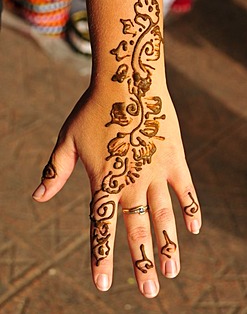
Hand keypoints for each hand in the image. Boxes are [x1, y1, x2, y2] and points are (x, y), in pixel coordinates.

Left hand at [32, 83, 201, 298]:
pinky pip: (185, 190)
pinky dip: (190, 209)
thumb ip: (55, 171)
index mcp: (103, 180)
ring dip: (168, 245)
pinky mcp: (174, 158)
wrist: (126, 81)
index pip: (101, 226)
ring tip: (172, 272)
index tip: (102, 284)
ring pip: (163, 216)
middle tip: (149, 292)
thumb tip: (37, 197)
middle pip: (136, 230)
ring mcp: (155, 172)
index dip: (100, 256)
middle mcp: (131, 182)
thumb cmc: (93, 109)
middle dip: (141, 262)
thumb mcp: (67, 139)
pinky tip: (194, 229)